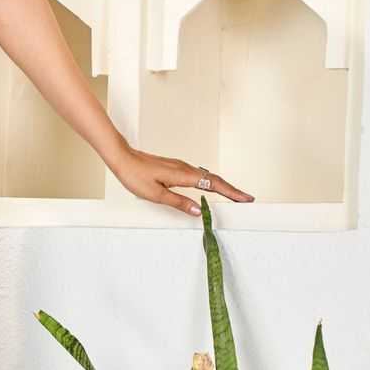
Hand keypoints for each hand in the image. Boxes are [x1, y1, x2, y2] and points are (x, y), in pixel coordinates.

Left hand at [110, 143, 254, 216]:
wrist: (122, 158)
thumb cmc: (135, 175)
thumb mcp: (156, 194)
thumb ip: (178, 202)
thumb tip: (198, 211)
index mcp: (184, 175)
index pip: (213, 185)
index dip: (231, 192)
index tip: (245, 199)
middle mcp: (186, 169)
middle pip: (215, 180)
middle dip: (232, 190)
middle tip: (247, 199)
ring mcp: (181, 167)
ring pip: (207, 177)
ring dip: (222, 186)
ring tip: (234, 196)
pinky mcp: (176, 168)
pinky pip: (199, 176)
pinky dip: (210, 183)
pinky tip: (210, 188)